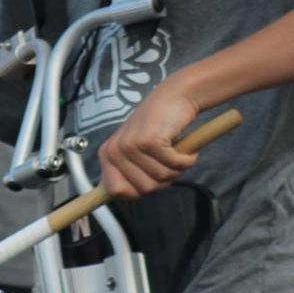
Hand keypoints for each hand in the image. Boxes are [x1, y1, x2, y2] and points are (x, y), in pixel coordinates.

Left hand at [97, 78, 199, 196]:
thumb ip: (126, 172)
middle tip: (166, 159)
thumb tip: (119, 196)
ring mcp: (131, 146)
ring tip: (174, 150)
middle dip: (162, 179)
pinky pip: (174, 166)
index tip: (150, 178)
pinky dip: (186, 159)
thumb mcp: (135, 150)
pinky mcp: (150, 142)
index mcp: (107, 154)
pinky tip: (183, 146)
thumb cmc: (158, 125)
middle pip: (143, 189)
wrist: (175, 96)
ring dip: (176, 168)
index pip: (115, 192)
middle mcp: (114, 150)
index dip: (137, 191)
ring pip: (161, 179)